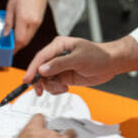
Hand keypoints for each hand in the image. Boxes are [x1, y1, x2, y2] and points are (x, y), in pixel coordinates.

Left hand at [4, 0, 49, 49]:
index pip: (19, 39)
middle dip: (17, 46)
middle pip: (25, 41)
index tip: (8, 51)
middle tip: (9, 47)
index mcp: (24, 19)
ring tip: (12, 40)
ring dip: (21, 42)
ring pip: (29, 38)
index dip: (14, 48)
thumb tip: (5, 34)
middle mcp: (32, 23)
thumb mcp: (10, 5)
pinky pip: (32, 33)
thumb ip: (8, 21)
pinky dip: (25, 36)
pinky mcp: (40, 22)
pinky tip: (19, 33)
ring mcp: (37, 23)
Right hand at [22, 35, 137, 94]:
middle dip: (39, 81)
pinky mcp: (64, 76)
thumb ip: (60, 64)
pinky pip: (53, 85)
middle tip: (40, 91)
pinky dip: (56, 89)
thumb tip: (42, 69)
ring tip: (63, 87)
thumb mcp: (79, 59)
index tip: (27, 80)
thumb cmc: (98, 56)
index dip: (32, 69)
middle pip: (39, 69)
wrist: (111, 64)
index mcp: (58, 45)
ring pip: (45, 79)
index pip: (40, 57)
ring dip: (51, 86)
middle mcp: (56, 56)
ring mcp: (59, 67)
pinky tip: (65, 88)